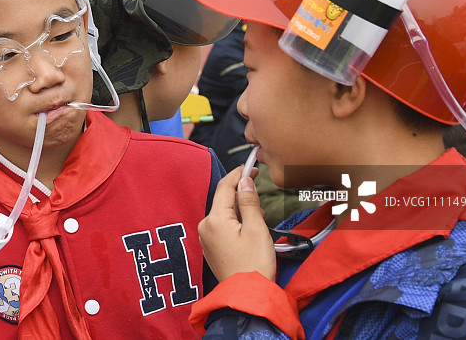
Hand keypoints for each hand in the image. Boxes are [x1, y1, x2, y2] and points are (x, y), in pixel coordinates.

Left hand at [198, 167, 276, 281]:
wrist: (247, 298)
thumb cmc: (254, 265)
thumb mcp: (256, 228)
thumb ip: (249, 201)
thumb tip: (245, 180)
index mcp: (214, 219)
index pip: (225, 187)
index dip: (239, 174)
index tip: (253, 167)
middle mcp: (205, 227)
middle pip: (223, 200)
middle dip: (242, 195)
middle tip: (260, 199)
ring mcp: (206, 239)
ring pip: (224, 213)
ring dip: (240, 210)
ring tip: (259, 221)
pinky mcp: (211, 248)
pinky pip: (222, 226)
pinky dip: (235, 223)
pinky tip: (249, 231)